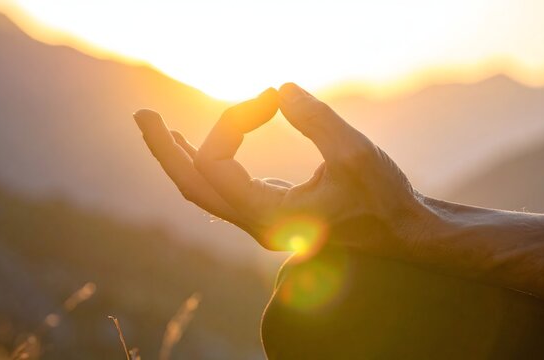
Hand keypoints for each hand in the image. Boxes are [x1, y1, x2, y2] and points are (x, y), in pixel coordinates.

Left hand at [134, 83, 436, 255]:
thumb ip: (318, 120)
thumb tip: (281, 88)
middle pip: (192, 187)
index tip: (271, 96)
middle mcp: (256, 224)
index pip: (217, 163)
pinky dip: (205, 163)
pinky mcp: (270, 210)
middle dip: (164, 150)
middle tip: (141, 115)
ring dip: (179, 157)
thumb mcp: (357, 155)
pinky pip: (222, 189)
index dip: (235, 120)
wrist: (402, 232)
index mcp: (268, 217)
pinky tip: (193, 143)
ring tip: (156, 125)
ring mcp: (261, 220)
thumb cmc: (385, 198)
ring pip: (203, 190)